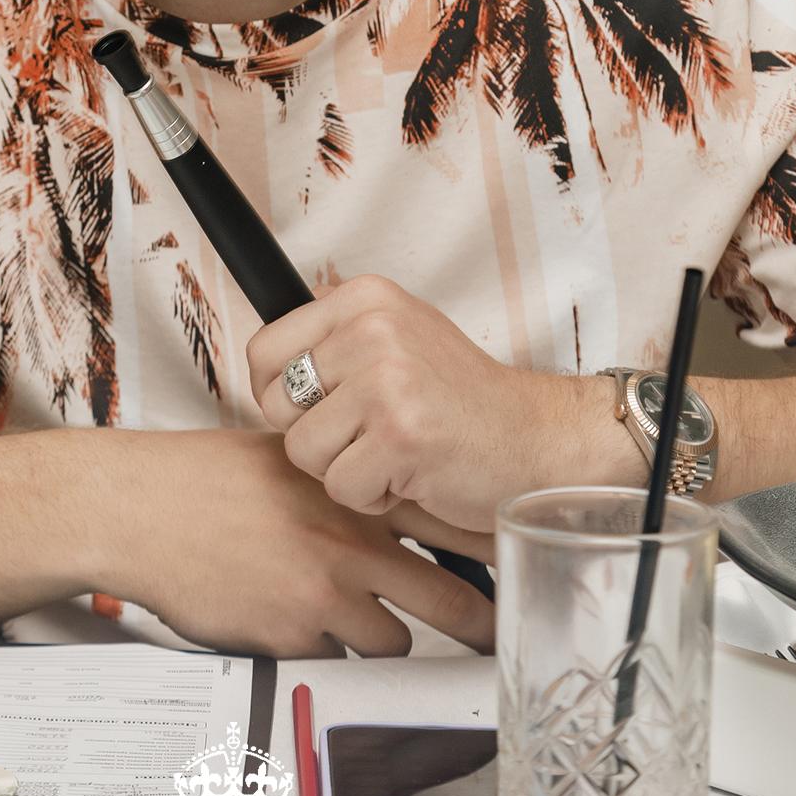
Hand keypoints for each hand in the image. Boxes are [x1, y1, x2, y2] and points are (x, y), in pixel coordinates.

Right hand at [108, 428, 494, 657]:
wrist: (144, 509)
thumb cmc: (204, 480)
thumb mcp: (286, 455)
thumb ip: (338, 478)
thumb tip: (380, 490)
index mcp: (352, 490)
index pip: (446, 520)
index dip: (488, 546)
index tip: (513, 560)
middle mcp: (349, 541)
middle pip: (447, 598)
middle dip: (477, 624)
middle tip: (493, 636)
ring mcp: (323, 593)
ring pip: (393, 643)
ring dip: (383, 640)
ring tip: (359, 626)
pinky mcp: (292, 637)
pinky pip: (332, 663)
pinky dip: (323, 653)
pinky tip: (294, 627)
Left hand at [248, 274, 610, 530]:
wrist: (536, 438)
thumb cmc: (461, 401)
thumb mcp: (398, 338)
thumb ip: (334, 342)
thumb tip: (260, 365)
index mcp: (364, 298)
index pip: (264, 350)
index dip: (278, 395)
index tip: (314, 411)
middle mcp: (371, 328)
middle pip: (276, 403)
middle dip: (313, 436)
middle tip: (366, 436)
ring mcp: (386, 380)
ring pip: (304, 451)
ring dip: (345, 469)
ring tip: (394, 452)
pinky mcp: (399, 434)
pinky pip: (341, 487)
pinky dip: (374, 497)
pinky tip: (412, 474)